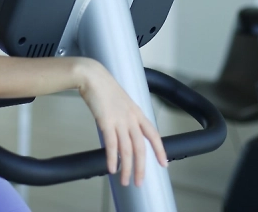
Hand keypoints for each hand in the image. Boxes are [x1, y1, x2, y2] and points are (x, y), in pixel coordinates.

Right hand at [78, 60, 167, 186]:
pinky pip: (112, 145)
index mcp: (137, 113)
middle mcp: (131, 118)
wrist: (93, 76)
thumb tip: (123, 130)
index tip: (164, 164)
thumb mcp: (121, 102)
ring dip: (127, 168)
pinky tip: (112, 168)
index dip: (160, 150)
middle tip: (139, 182)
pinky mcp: (106, 122)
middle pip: (141, 148)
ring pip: (127, 150)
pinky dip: (113, 159)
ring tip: (124, 180)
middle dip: (141, 167)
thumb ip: (125, 116)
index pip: (153, 134)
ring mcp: (119, 120)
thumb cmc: (104, 88)